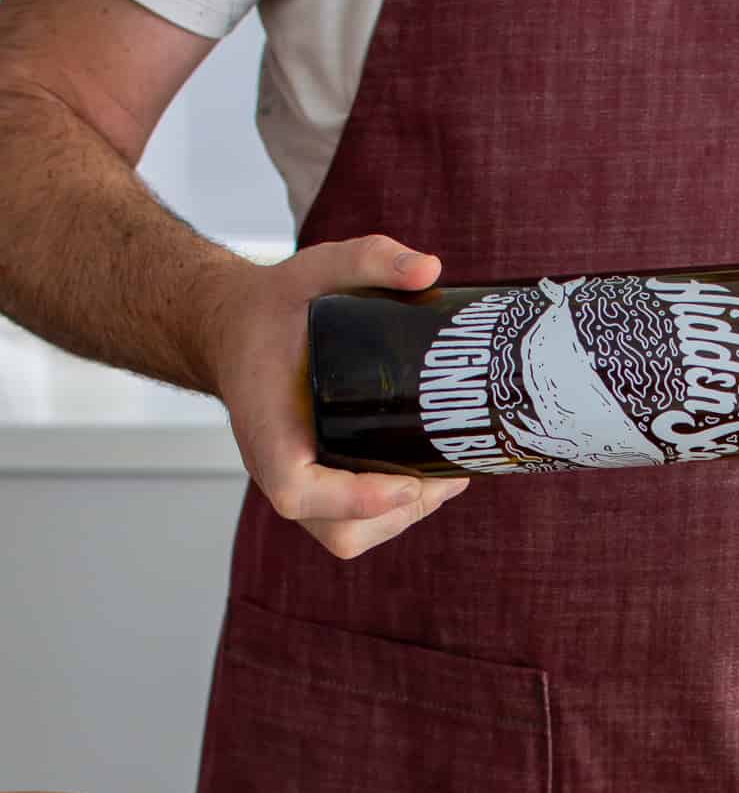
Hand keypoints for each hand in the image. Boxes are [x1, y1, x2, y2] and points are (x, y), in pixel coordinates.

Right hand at [208, 235, 469, 558]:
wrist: (234, 329)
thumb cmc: (271, 309)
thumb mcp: (312, 269)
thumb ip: (367, 257)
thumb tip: (429, 268)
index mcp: (265, 432)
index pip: (299, 492)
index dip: (355, 500)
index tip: (408, 482)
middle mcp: (276, 469)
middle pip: (338, 530)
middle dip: (399, 512)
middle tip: (449, 475)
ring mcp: (295, 484)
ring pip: (349, 535)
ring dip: (402, 517)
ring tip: (448, 479)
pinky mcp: (315, 485)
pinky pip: (352, 524)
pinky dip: (392, 513)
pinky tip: (429, 480)